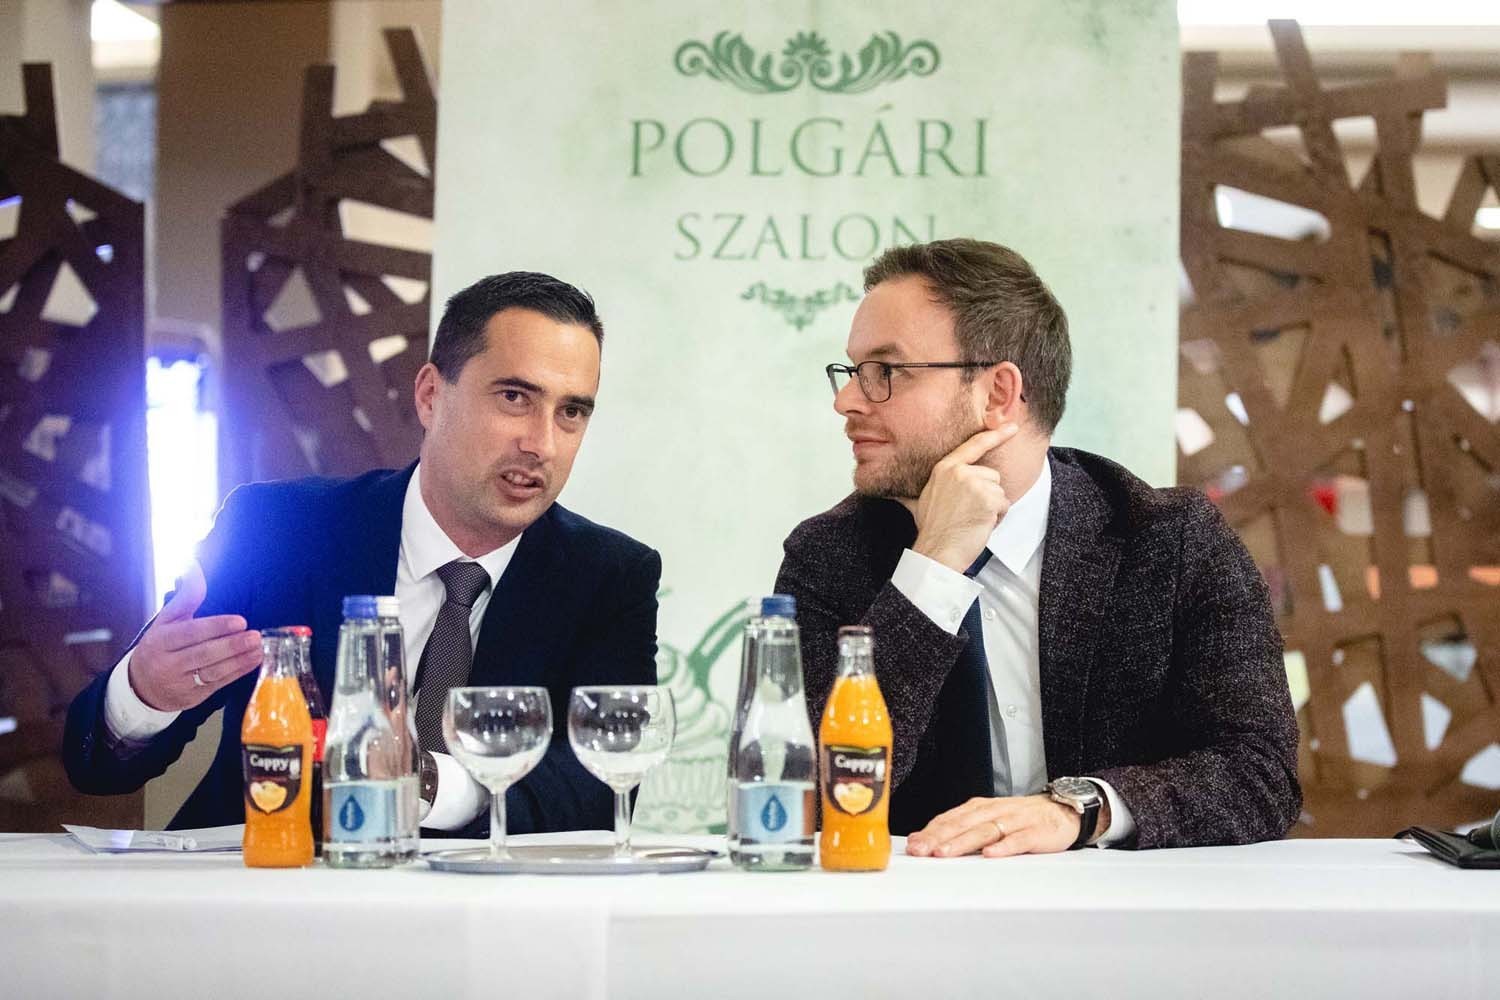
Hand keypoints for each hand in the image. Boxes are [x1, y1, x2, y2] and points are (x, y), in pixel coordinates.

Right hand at [126, 560, 261, 711]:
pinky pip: (218, 684)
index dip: (215, 627)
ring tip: (258, 646)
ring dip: (239, 659)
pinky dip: (238, 672)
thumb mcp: (166, 620)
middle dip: (232, 645)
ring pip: (213, 671)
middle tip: (254, 635)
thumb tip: (194, 565)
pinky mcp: (193, 697)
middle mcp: (167, 664)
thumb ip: (186, 596)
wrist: (141, 687)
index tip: (240, 621)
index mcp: (159, 642)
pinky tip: (253, 660)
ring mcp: (180, 683)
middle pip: (203, 654)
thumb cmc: (159, 646)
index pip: (189, 634)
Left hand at [906, 793, 1105, 858]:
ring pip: (985, 830)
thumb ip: (962, 828)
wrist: (1063, 810)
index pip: (950, 818)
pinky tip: (990, 855)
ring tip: (945, 853)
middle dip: (940, 837)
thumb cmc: (1021, 818)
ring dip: (963, 842)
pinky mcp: (1036, 831)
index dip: (931, 831)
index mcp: (980, 807)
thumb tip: (927, 840)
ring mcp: (1015, 820)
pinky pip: (1018, 839)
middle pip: (963, 824)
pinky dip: (1003, 847)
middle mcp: (995, 810)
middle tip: (921, 850)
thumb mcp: (989, 819)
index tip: (913, 845)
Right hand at [910, 421, 1019, 572]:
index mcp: (945, 468)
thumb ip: (911, 491)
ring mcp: (974, 484)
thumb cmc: (931, 529)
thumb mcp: (918, 502)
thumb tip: (889, 491)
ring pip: (1000, 491)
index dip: (995, 435)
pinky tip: (980, 524)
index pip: (974, 446)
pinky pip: (1005, 505)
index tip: (1011, 427)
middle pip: (992, 476)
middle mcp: (960, 472)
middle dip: (987, 495)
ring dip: (993, 508)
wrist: (937, 551)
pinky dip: (998, 518)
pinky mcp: (988, 499)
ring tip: (972, 519)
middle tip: (968, 512)